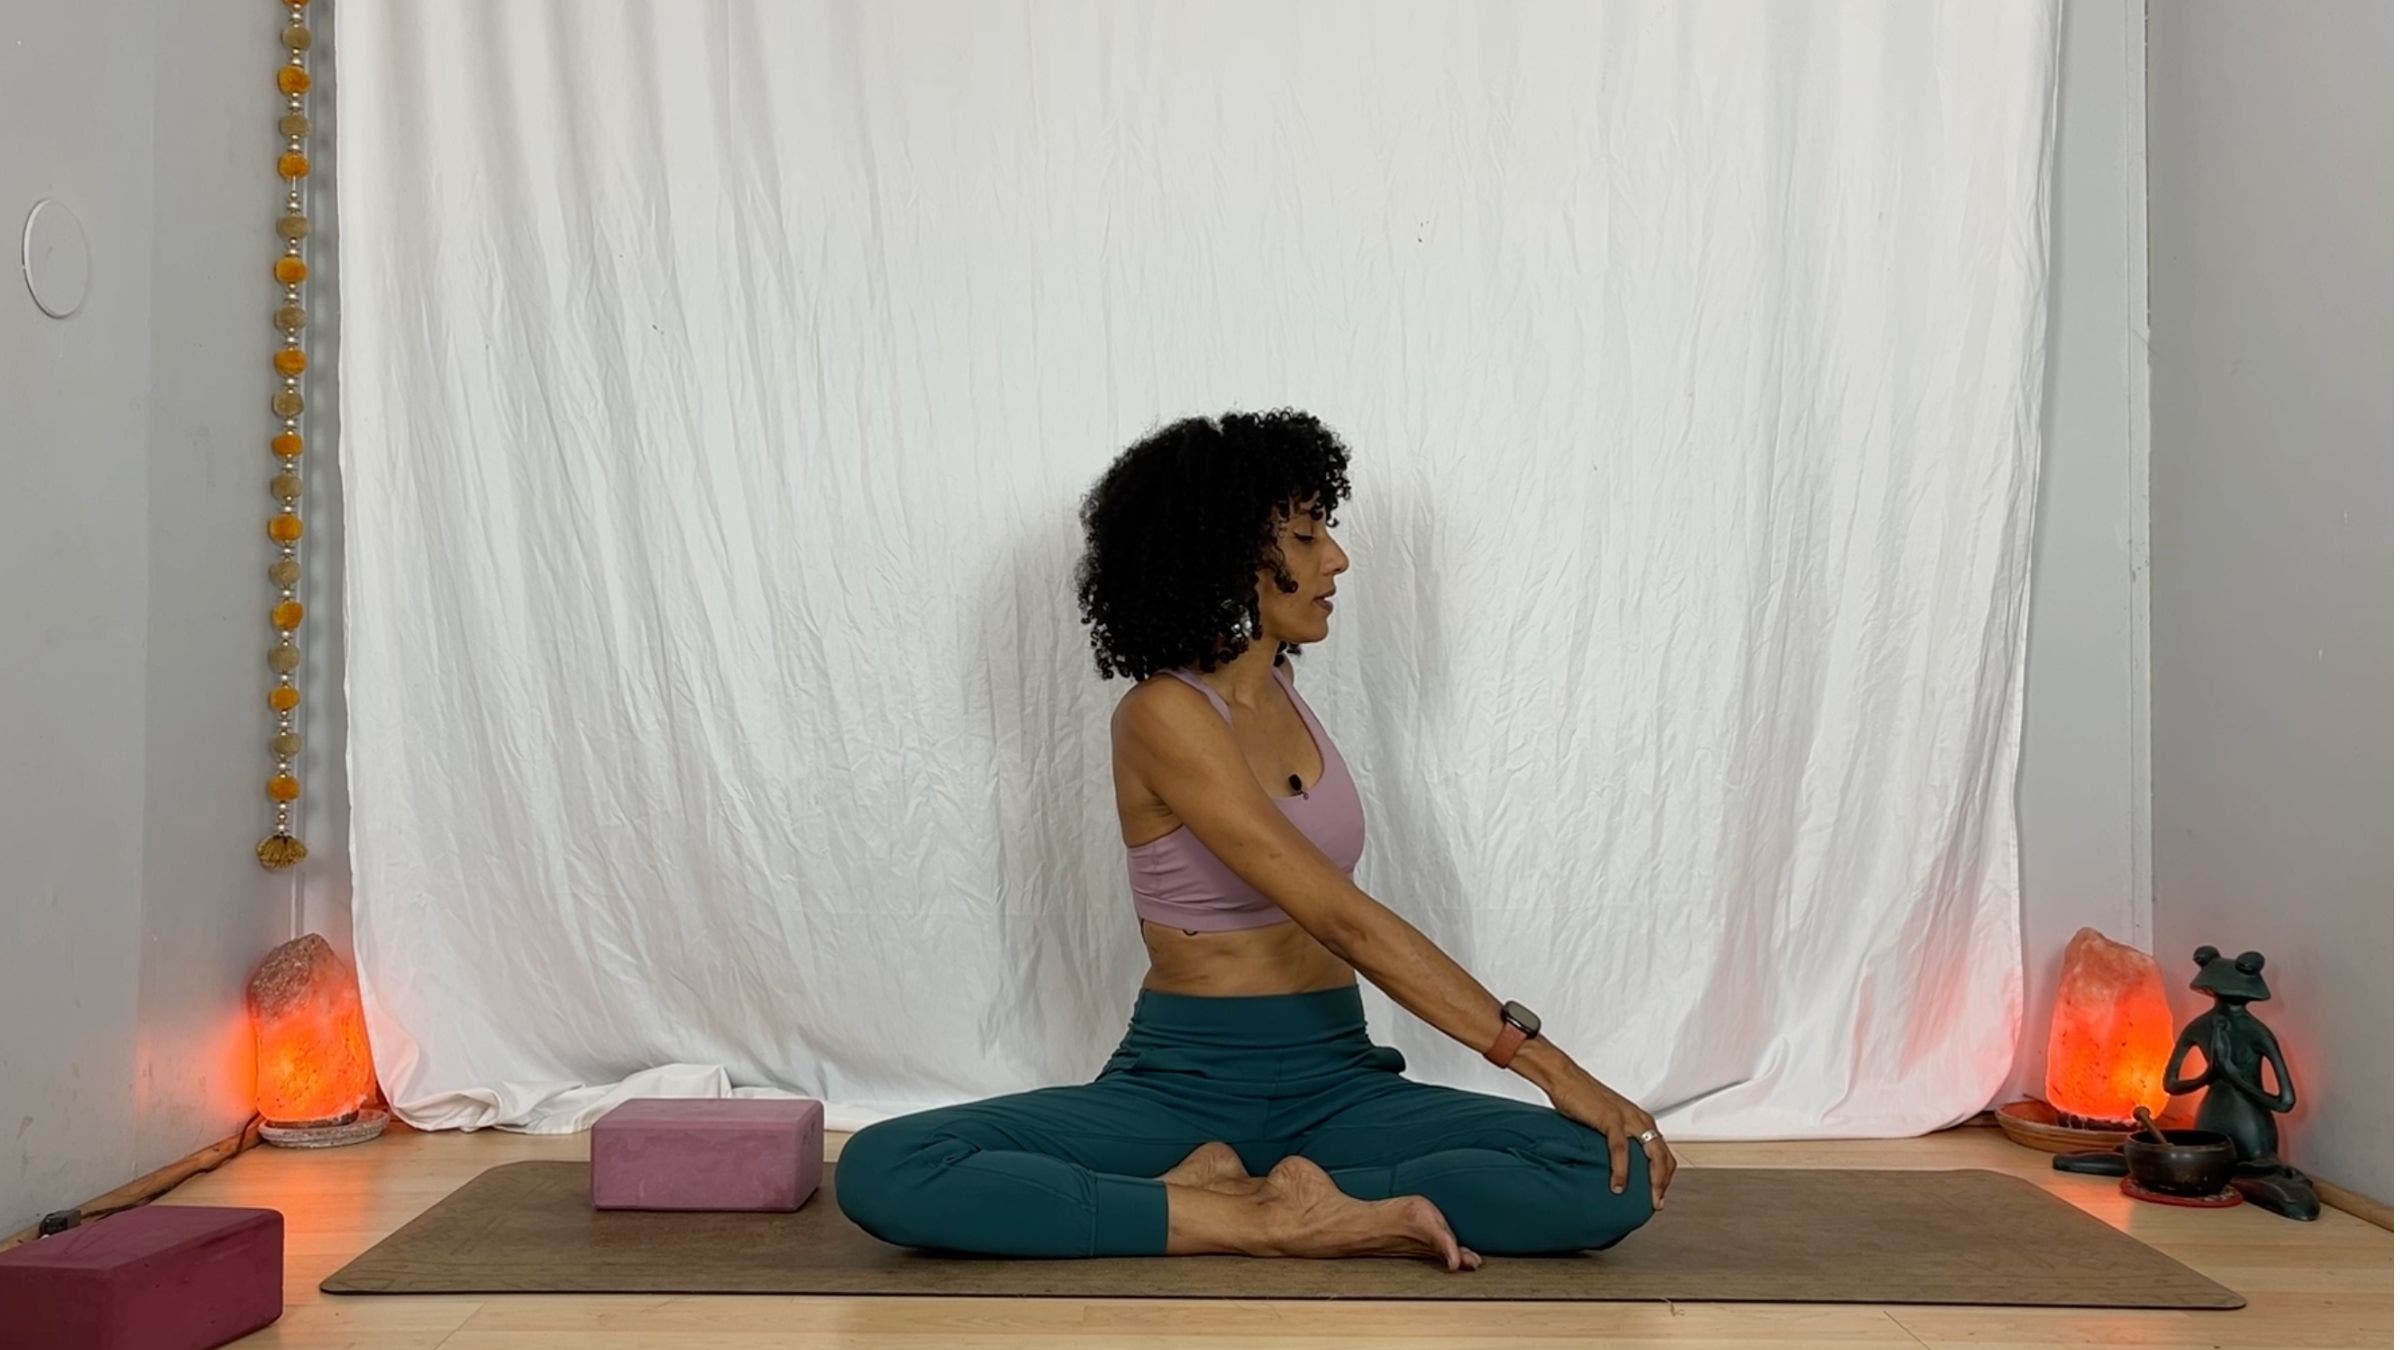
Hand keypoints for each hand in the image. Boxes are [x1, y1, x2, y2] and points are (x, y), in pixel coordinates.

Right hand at [1544, 1068, 1676, 1210]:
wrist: (1565, 1078)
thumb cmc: (1582, 1100)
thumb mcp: (1607, 1122)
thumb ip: (1618, 1139)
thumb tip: (1617, 1165)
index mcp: (1641, 1120)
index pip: (1664, 1152)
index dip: (1665, 1176)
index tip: (1658, 1194)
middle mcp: (1640, 1119)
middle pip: (1664, 1156)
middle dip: (1664, 1183)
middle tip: (1657, 1203)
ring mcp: (1627, 1118)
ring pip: (1652, 1154)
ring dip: (1653, 1181)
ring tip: (1648, 1200)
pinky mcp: (1611, 1119)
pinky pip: (1621, 1149)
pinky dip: (1621, 1170)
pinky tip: (1618, 1185)